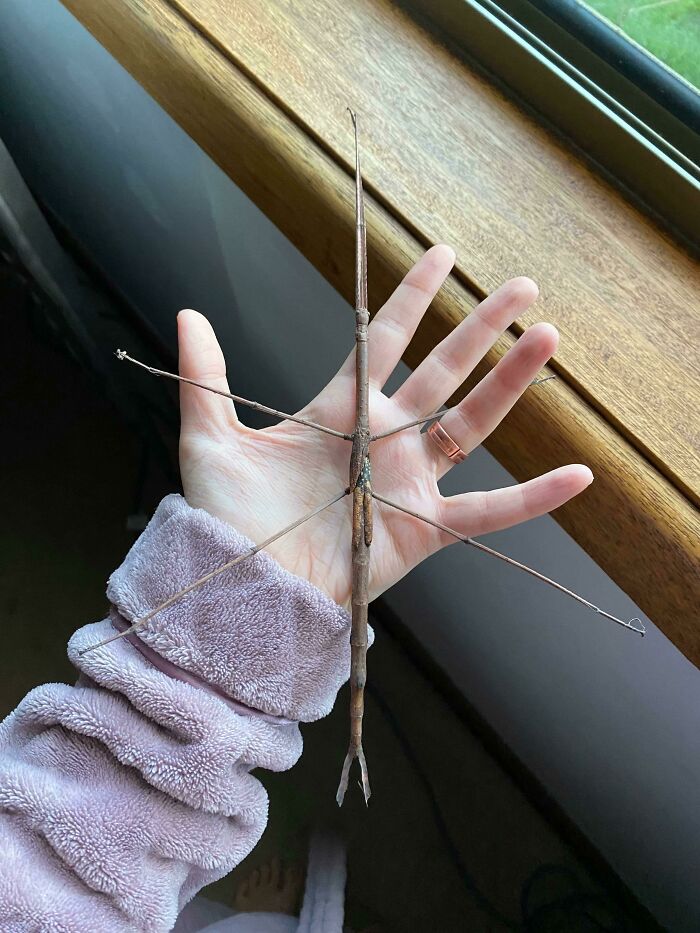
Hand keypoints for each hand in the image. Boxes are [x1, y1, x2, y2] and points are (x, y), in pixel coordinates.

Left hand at [178, 245, 591, 609]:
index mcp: (338, 412)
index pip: (385, 341)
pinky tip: (579, 476)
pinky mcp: (424, 529)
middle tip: (522, 286)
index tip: (442, 255)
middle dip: (481, 327)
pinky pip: (489, 511)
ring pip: (472, 424)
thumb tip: (188, 312)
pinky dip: (534, 497)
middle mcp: (381, 440)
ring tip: (546, 339)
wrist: (243, 586)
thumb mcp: (209, 438)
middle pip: (443, 371)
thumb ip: (208, 376)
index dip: (414, 297)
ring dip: (511, 383)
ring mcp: (408, 481)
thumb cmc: (224, 516)